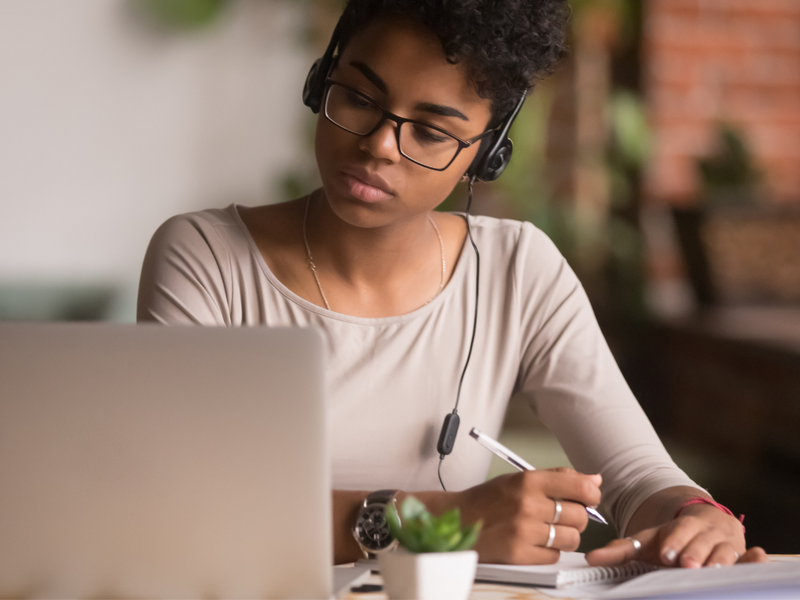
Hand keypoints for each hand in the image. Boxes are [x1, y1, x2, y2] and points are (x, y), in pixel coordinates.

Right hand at [457, 467, 601, 564]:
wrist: (457, 519)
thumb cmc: (488, 499)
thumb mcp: (519, 479)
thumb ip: (558, 477)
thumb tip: (594, 479)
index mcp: (528, 481)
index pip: (579, 486)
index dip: (591, 494)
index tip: (589, 498)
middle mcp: (527, 504)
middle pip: (579, 516)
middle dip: (576, 518)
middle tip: (562, 517)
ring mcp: (523, 531)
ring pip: (571, 539)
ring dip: (565, 537)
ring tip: (548, 531)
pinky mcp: (519, 554)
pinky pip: (554, 556)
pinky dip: (549, 551)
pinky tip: (535, 542)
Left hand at [586, 504, 767, 567]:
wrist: (703, 524)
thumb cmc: (672, 539)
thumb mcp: (647, 541)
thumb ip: (620, 550)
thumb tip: (590, 558)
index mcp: (682, 526)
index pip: (677, 532)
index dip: (674, 541)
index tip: (666, 553)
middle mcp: (705, 532)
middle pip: (700, 543)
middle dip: (694, 553)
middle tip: (686, 565)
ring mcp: (725, 543)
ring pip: (724, 551)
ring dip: (720, 559)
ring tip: (713, 570)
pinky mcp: (741, 554)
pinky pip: (749, 556)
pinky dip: (753, 558)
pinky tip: (758, 556)